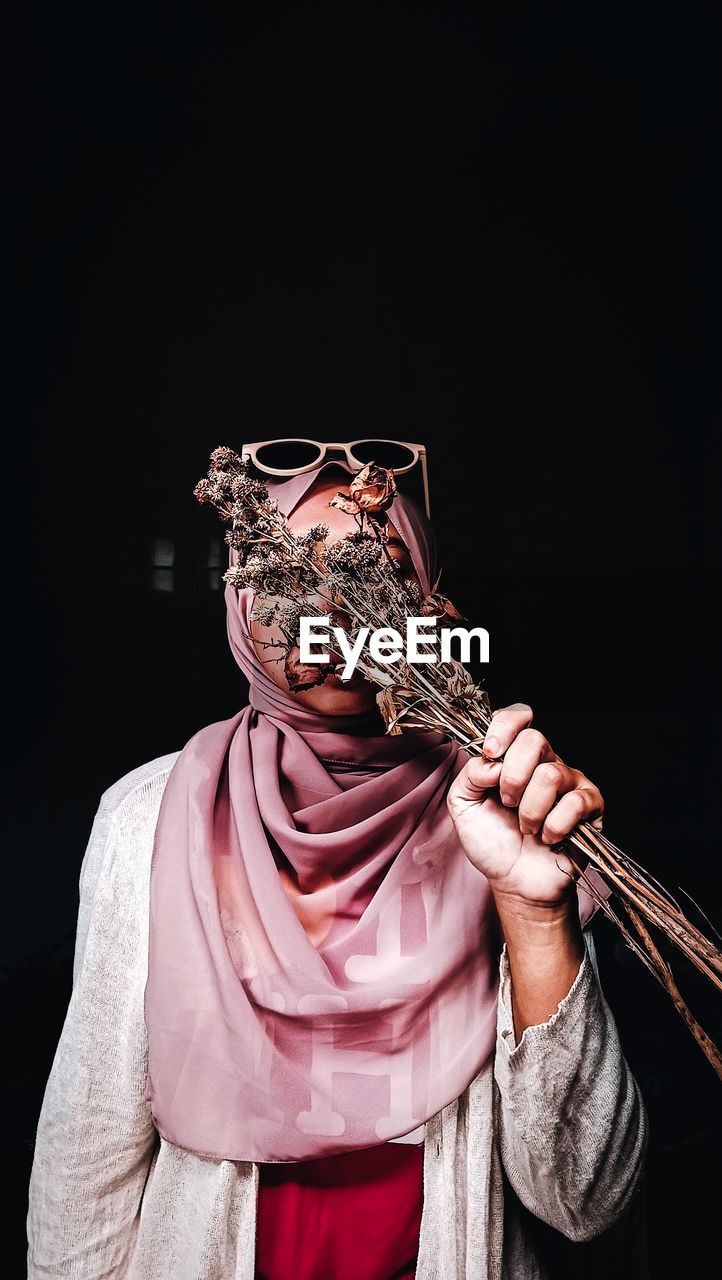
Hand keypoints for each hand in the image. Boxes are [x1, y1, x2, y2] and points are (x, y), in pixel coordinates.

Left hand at [447, 703, 603, 909]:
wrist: (516, 882)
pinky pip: (573, 803)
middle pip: (534, 740)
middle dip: (513, 778)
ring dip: (530, 810)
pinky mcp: (590, 805)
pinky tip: (548, 837)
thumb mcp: (463, 806)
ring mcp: (570, 782)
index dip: (504, 728)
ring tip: (527, 827)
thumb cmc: (493, 843)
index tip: (491, 753)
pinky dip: (553, 826)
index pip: (517, 717)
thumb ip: (468, 775)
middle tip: (507, 803)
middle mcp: (544, 762)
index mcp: (514, 757)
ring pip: (551, 774)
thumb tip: (491, 761)